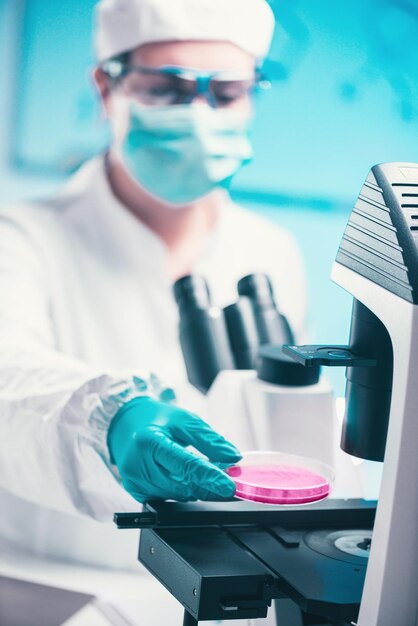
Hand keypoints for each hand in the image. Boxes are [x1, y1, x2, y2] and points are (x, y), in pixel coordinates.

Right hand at [108, 396, 240, 501]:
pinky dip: (184, 490)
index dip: (210, 477)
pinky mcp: (136, 492)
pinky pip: (169, 498)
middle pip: (183, 485)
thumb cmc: (156, 420)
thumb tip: (232, 456)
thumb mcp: (184, 419)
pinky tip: (188, 478)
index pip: (185, 465)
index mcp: (148, 441)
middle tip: (227, 477)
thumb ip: (208, 439)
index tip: (230, 486)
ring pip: (179, 495)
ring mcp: (135, 482)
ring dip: (199, 488)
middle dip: (209, 484)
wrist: (127, 425)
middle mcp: (138, 465)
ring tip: (207, 473)